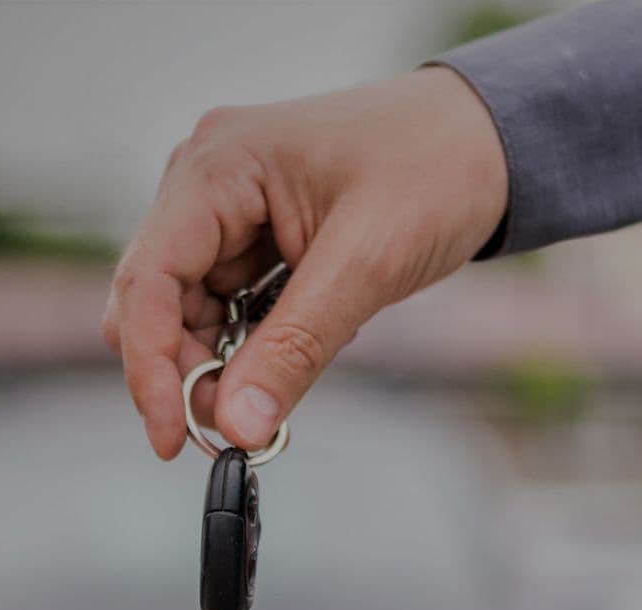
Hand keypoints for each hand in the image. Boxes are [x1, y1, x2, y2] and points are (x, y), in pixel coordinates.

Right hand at [104, 66, 508, 458]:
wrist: (492, 140)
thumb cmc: (438, 168)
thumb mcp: (367, 265)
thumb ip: (295, 348)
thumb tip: (237, 425)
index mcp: (219, 165)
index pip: (149, 279)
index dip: (150, 367)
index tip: (173, 438)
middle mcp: (207, 180)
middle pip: (158, 300)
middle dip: (187, 370)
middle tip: (240, 428)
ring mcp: (228, 208)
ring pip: (191, 312)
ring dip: (222, 364)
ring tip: (278, 394)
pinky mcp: (255, 234)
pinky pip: (230, 306)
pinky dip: (253, 344)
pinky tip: (300, 350)